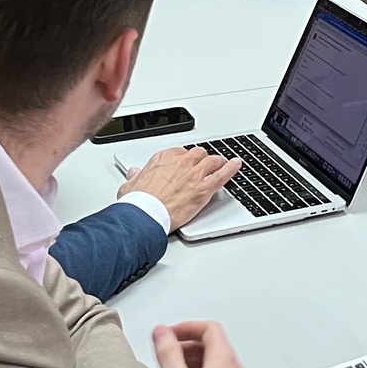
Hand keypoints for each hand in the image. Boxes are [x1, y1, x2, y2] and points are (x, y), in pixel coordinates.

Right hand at [119, 146, 242, 229]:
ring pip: (212, 161)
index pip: (180, 152)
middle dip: (202, 159)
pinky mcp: (204, 188)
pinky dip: (231, 168)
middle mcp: (181, 163)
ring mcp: (194, 174)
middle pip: (198, 154)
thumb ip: (134, 177)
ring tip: (222, 164)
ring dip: (217, 162)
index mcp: (163, 159)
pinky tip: (237, 165)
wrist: (146, 215)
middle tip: (204, 165)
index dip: (185, 159)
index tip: (186, 164)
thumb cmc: (139, 203)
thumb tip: (133, 173)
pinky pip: (223, 174)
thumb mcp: (129, 186)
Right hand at [152, 320, 247, 367]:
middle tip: (168, 352)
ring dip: (192, 361)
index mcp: (225, 359)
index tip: (170, 333)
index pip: (209, 328)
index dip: (187, 326)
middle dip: (187, 344)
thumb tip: (161, 331)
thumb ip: (168, 353)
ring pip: (214, 362)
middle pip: (212, 344)